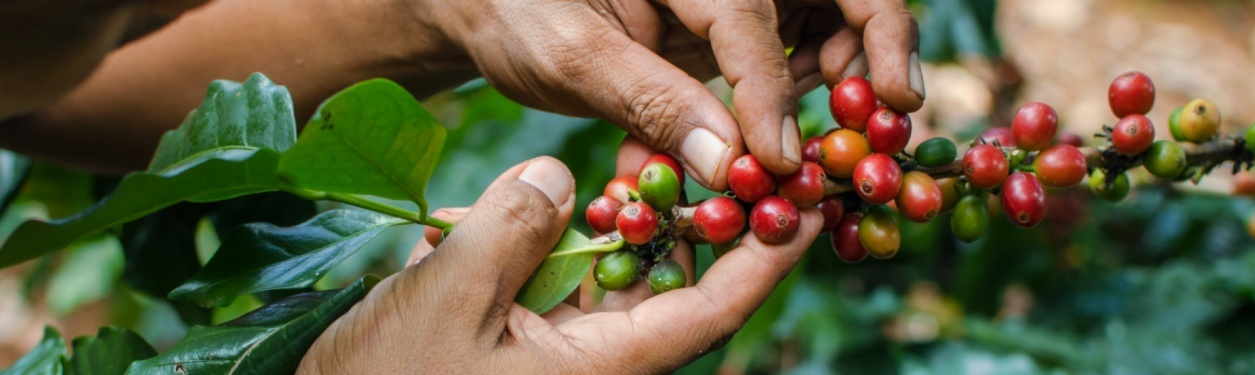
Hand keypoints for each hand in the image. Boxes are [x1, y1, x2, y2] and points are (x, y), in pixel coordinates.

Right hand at [299, 156, 822, 372]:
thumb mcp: (447, 298)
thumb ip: (512, 227)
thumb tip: (560, 177)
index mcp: (601, 368)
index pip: (708, 312)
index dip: (764, 259)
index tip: (807, 209)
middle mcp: (595, 362)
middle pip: (674, 287)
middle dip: (694, 223)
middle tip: (716, 158)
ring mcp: (562, 353)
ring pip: (621, 279)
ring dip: (625, 226)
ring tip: (636, 168)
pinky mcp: (526, 340)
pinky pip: (569, 284)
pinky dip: (565, 242)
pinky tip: (543, 205)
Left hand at [430, 0, 923, 189]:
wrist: (492, 3)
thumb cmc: (517, 14)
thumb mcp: (567, 57)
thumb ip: (649, 102)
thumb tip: (731, 166)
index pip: (746, 14)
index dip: (772, 90)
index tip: (779, 161)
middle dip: (876, 36)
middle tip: (896, 107)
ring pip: (831, 5)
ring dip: (852, 62)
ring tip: (850, 125)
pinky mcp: (733, 13)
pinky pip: (797, 38)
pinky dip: (809, 81)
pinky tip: (794, 130)